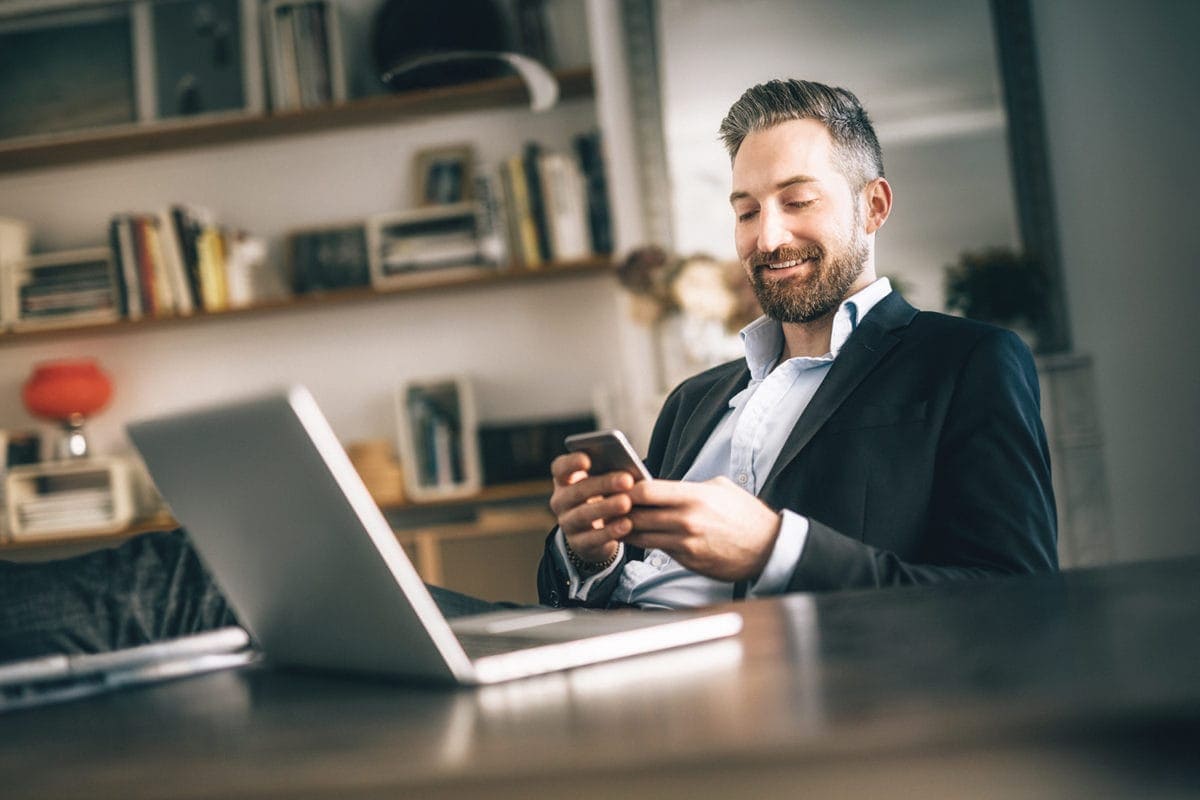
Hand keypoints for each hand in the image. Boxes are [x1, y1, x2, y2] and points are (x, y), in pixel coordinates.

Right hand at [549, 452, 634, 562]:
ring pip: (583, 515)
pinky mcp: (578, 543)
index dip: (571, 463)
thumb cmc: (602, 496)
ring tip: (626, 503)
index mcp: (564, 479)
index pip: (560, 468)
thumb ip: (608, 473)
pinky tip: (626, 524)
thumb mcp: (602, 482)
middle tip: (627, 480)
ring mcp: (567, 523)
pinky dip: (610, 532)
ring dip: (606, 508)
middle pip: (577, 491)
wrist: (595, 531)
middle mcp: (560, 501)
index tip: (587, 460)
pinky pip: (592, 538)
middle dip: (603, 484)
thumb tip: (628, 470)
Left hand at [625, 477, 780, 581]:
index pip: (646, 491)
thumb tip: (666, 485)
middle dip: (619, 510)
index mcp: (694, 497)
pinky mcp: (687, 560)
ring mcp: (685, 543)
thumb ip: (690, 486)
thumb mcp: (720, 488)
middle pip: (637, 514)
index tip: (618, 487)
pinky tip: (636, 536)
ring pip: (641, 535)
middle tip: (607, 506)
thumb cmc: (746, 515)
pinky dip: (645, 542)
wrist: (768, 549)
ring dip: (625, 529)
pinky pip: (657, 549)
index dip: (627, 489)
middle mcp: (686, 520)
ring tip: (614, 522)